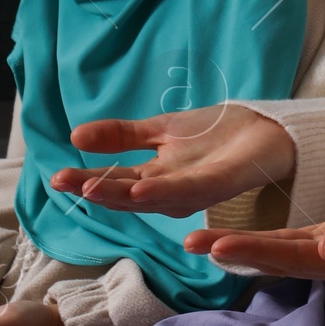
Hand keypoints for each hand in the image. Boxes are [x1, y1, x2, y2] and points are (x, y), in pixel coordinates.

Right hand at [50, 103, 296, 218]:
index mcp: (156, 179)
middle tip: (63, 182)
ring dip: (124, 194)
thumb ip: (121, 135)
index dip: (87, 182)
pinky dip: (167, 190)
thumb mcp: (161, 130)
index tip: (56, 177)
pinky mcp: (224, 180)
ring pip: (155, 197)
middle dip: (97, 190)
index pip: (116, 182)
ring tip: (93, 188)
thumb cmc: (215, 135)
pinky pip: (193, 188)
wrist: (268, 128)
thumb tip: (74, 135)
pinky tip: (142, 188)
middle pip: (129, 194)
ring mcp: (198, 188)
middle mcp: (173, 191)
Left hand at [183, 181, 324, 286]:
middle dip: (234, 252)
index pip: (290, 255)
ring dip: (244, 250)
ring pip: (284, 255)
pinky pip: (298, 248)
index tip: (213, 246)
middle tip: (187, 244)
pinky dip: (268, 245)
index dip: (251, 250)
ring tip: (203, 244)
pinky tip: (250, 244)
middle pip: (278, 258)